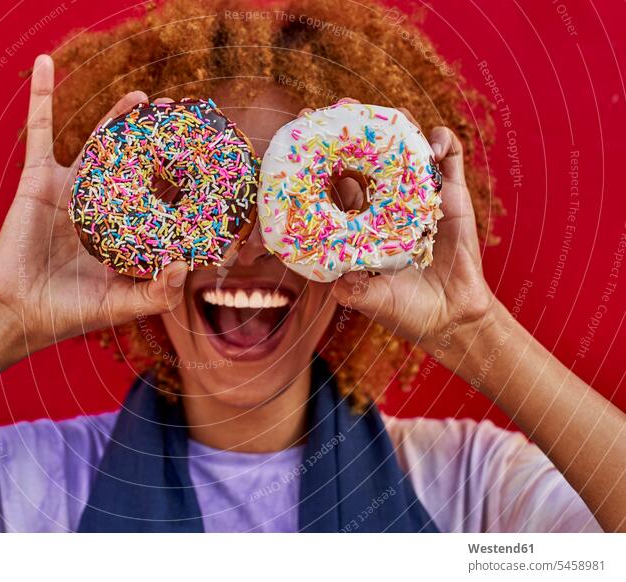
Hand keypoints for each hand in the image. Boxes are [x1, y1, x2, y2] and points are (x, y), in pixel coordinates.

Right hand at [0, 55, 187, 371]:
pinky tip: (46, 64)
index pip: (161, 197)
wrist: (17, 313)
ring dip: (119, 117)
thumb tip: (186, 267)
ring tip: (144, 99)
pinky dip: (42, 97)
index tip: (210, 163)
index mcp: (125, 229)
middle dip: (158, 142)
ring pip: (100, 143)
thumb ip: (158, 293)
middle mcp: (103, 204)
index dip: (184, 180)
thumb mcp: (122, 305)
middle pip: (136, 163)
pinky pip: (39, 131)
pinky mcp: (39, 179)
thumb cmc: (70, 313)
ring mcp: (72, 188)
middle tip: (182, 118)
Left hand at [328, 100, 498, 354]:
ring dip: (398, 127)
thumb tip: (338, 285)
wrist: (451, 319)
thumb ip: (354, 292)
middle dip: (354, 128)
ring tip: (390, 114)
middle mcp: (383, 206)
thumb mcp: (371, 301)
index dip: (319, 160)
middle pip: (366, 157)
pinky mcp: (451, 197)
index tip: (304, 134)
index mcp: (358, 223)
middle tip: (343, 105)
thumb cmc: (404, 310)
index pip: (334, 183)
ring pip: (406, 151)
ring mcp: (418, 198)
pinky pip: (449, 161)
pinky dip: (443, 143)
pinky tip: (434, 142)